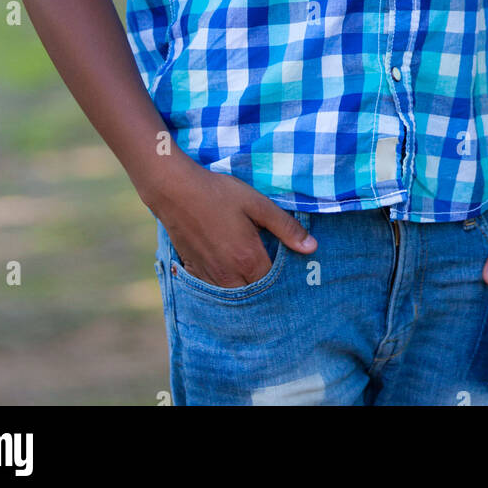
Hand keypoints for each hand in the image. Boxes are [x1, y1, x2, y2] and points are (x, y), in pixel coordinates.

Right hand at [145, 156, 317, 288]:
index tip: (292, 274)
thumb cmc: (219, 194)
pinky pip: (214, 290)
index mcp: (248, 259)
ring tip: (254, 277)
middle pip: (254, 295)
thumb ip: (285, 227)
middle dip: (265, 290)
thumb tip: (312, 247)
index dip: (285, 282)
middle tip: (274, 277)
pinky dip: (225, 288)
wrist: (175, 190)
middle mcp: (229, 274)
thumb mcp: (257, 204)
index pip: (274, 285)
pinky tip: (230, 274)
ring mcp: (209, 276)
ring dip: (245, 291)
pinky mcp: (194, 271)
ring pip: (233, 297)